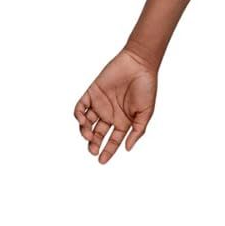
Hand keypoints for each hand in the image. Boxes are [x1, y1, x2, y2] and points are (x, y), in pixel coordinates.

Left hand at [74, 48, 157, 164]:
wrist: (139, 64)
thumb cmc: (146, 88)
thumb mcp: (146, 114)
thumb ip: (137, 131)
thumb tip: (127, 148)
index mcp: (124, 122)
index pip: (113, 141)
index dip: (108, 152)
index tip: (102, 161)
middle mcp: (111, 115)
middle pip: (98, 134)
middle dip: (94, 144)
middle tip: (93, 151)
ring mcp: (100, 104)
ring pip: (87, 123)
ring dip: (85, 131)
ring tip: (89, 136)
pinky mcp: (92, 92)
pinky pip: (81, 106)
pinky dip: (78, 115)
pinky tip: (83, 121)